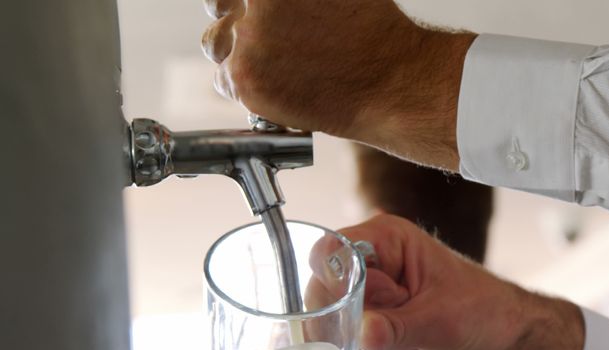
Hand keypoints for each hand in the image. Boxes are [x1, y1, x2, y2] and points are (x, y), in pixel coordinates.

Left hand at [201, 0, 475, 168]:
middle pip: (217, 3)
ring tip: (275, 61)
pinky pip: (225, 79)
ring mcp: (246, 40)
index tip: (248, 9)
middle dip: (233, 13)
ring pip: (215, 42)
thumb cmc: (375, 29)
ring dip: (236, 49)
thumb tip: (271, 4)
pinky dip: (246, 83)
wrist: (393, 82)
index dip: (240, 1)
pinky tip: (280, 83)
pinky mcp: (246, 79)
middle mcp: (254, 3)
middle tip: (264, 28)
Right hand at [311, 214, 584, 349]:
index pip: (334, 249)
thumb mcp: (441, 320)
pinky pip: (336, 332)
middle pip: (321, 283)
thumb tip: (364, 333)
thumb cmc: (482, 312)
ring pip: (324, 312)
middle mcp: (370, 260)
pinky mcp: (365, 318)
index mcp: (387, 239)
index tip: (350, 308)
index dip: (334, 280)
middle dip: (341, 313)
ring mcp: (365, 291)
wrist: (498, 340)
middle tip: (378, 330)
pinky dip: (345, 347)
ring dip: (343, 334)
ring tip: (386, 340)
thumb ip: (398, 327)